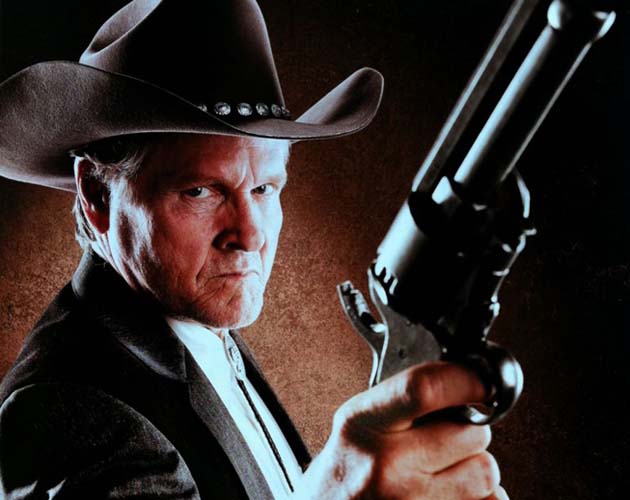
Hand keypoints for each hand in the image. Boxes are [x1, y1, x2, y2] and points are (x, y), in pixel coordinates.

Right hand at [298, 361, 506, 498]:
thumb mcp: (359, 421)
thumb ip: (405, 401)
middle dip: (468, 433)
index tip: (482, 381)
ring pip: (485, 474)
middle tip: (445, 439)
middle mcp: (385, 465)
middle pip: (472, 434)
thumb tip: (465, 381)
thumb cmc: (345, 470)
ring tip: (441, 471)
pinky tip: (447, 495)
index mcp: (363, 423)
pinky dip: (477, 499)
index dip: (465, 380)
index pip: (424, 390)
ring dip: (473, 470)